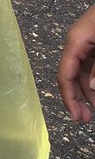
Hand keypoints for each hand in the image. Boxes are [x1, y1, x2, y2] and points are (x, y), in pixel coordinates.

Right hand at [59, 4, 94, 122]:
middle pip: (73, 75)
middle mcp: (79, 41)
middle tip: (89, 118)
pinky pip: (93, 63)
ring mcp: (90, 40)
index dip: (69, 98)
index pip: (65, 73)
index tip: (78, 117)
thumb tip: (90, 87)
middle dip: (81, 98)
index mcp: (77, 40)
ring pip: (84, 71)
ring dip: (90, 90)